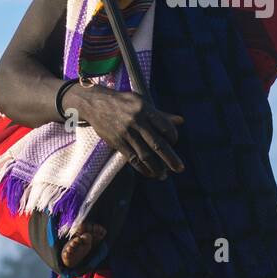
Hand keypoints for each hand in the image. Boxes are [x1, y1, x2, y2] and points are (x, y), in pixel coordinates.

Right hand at [69, 86, 184, 179]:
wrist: (95, 103)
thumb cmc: (122, 102)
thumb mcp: (142, 102)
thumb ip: (161, 114)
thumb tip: (181, 121)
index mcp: (145, 110)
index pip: (166, 128)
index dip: (173, 138)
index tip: (174, 143)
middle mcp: (137, 122)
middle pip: (158, 144)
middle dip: (170, 159)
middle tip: (180, 169)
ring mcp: (126, 133)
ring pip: (145, 154)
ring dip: (156, 168)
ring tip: (164, 176)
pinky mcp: (116, 141)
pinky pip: (131, 158)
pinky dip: (141, 168)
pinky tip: (149, 173)